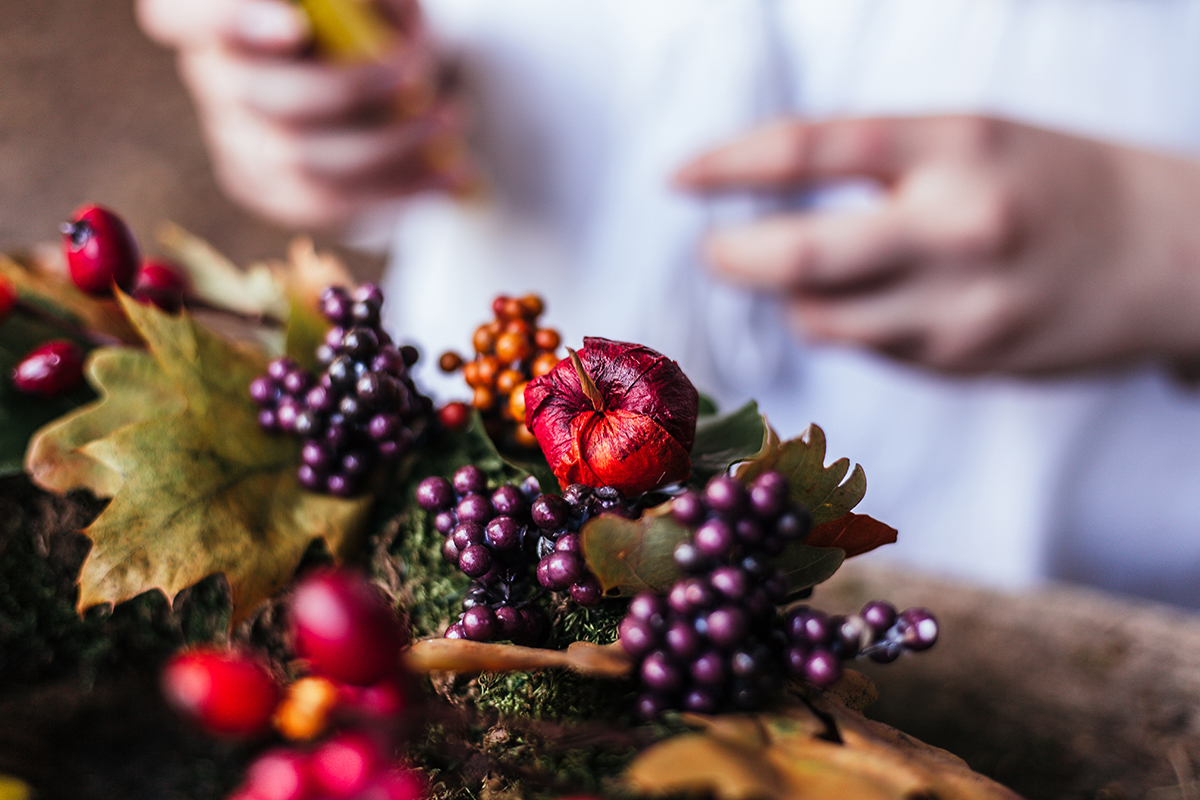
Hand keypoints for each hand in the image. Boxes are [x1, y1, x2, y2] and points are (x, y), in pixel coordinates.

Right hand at [137, 0, 469, 230]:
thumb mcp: (374, 3)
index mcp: (211, 15)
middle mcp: (213, 75)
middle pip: (260, 95)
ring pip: (302, 160)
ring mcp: (237, 141)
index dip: (227, 21)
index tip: (294, 26)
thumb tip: (390, 25)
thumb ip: (369, 5)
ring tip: (451, 120)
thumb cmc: (362, 19)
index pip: (178, 15)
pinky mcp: (274, 192)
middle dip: (349, 89)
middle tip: (414, 75)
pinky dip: (403, 189)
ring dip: (391, 144)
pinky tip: (452, 173)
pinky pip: (334, 204)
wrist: (372, 88)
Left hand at [675, 115, 1199, 374]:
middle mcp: (957, 226)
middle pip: (800, 255)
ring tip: (801, 276)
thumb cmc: (1049, 183)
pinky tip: (881, 304)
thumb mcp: (972, 138)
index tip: (679, 179)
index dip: (729, 164)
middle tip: (711, 251)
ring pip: (822, 319)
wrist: (1166, 256)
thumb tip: (762, 203)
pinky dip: (850, 327)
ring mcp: (962, 307)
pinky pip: (869, 350)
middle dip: (734, 257)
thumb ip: (875, 165)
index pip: (813, 148)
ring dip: (790, 300)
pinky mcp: (964, 364)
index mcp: (957, 145)